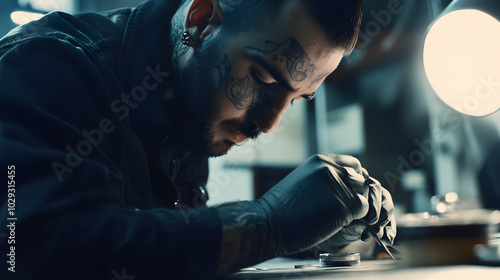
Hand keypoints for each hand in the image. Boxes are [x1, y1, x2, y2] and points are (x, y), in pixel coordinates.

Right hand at [255, 154, 394, 255]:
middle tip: (348, 209)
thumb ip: (322, 180)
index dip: (355, 179)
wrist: (268, 224)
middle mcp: (331, 169)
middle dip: (358, 194)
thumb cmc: (280, 210)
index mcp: (320, 162)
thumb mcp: (302, 182)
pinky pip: (364, 209)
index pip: (353, 164)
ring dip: (358, 207)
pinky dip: (358, 219)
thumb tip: (341, 188)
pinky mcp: (345, 205)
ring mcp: (339, 186)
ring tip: (344, 218)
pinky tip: (342, 224)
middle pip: (361, 179)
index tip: (351, 191)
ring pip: (365, 194)